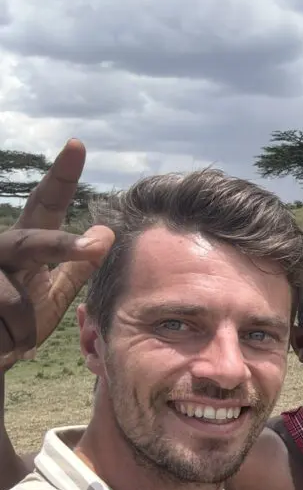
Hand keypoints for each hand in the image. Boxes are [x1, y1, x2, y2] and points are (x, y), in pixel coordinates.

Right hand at [0, 140, 113, 371]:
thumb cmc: (17, 325)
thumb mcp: (52, 295)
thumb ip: (76, 267)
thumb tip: (106, 233)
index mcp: (25, 244)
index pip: (46, 206)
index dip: (61, 176)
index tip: (78, 144)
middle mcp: (1, 248)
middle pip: (33, 241)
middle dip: (63, 246)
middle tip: (96, 245)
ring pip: (16, 301)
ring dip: (22, 328)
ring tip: (16, 338)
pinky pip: (3, 322)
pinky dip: (10, 341)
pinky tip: (3, 344)